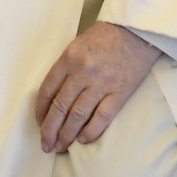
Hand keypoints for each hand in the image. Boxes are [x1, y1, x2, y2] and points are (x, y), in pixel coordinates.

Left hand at [34, 21, 162, 152]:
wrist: (138, 30)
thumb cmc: (106, 36)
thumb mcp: (78, 44)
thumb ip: (66, 68)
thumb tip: (55, 97)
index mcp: (69, 58)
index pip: (47, 90)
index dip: (40, 110)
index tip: (39, 122)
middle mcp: (82, 72)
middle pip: (60, 107)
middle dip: (50, 129)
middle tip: (46, 144)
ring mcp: (101, 83)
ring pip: (78, 116)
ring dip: (67, 134)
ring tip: (61, 147)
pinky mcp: (120, 92)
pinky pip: (102, 117)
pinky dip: (91, 131)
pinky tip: (82, 139)